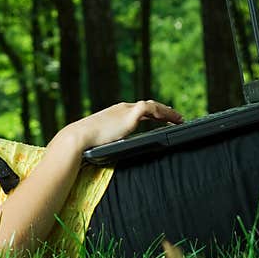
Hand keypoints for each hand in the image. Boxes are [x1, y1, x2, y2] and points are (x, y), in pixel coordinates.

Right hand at [59, 100, 183, 150]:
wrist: (79, 137)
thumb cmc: (86, 143)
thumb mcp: (100, 140)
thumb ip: (108, 141)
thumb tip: (110, 151)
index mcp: (115, 113)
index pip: (138, 110)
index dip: (151, 114)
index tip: (160, 119)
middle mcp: (121, 108)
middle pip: (148, 106)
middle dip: (162, 111)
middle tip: (175, 118)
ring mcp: (125, 110)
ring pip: (152, 106)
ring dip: (167, 112)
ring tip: (179, 119)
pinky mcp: (129, 115)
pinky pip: (152, 109)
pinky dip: (164, 112)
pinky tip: (173, 119)